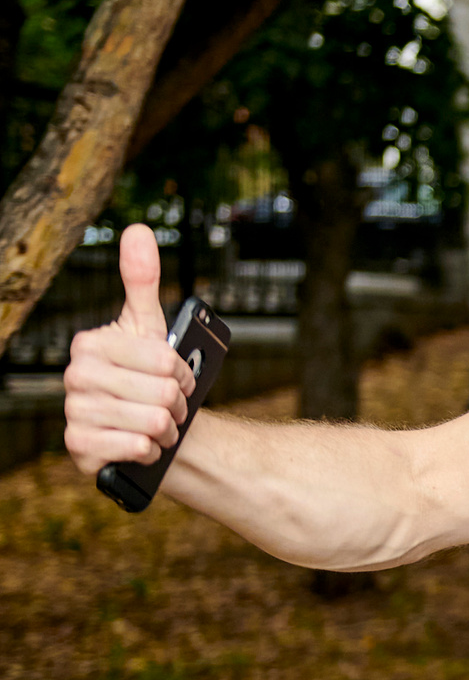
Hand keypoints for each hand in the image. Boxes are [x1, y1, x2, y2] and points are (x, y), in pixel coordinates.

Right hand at [62, 225, 193, 474]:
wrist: (149, 428)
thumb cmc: (150, 376)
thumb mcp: (150, 327)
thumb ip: (142, 280)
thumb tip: (137, 230)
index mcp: (90, 344)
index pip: (163, 359)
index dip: (183, 372)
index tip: (178, 377)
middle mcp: (75, 376)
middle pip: (162, 392)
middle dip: (178, 404)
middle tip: (170, 405)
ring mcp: (74, 413)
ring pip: (153, 421)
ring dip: (167, 428)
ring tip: (158, 425)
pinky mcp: (80, 448)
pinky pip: (136, 447)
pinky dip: (151, 450)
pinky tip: (142, 445)